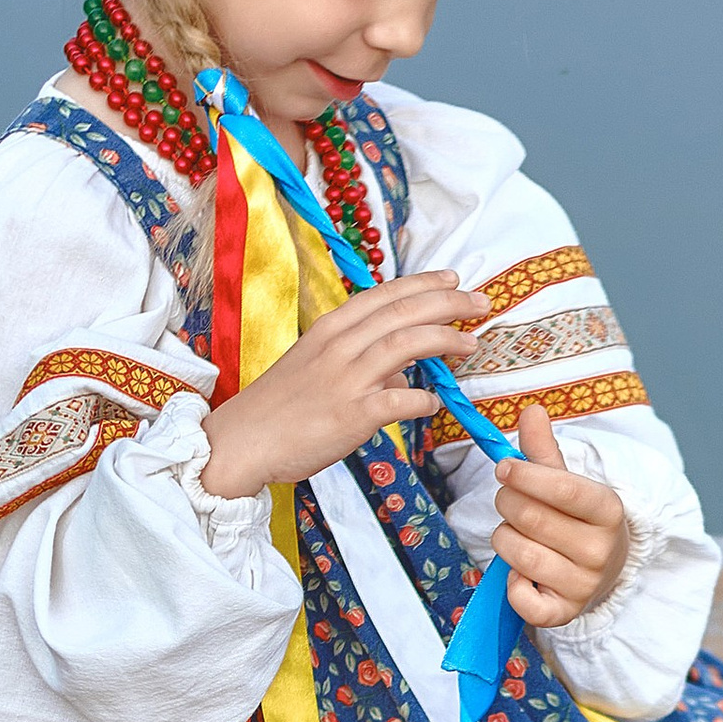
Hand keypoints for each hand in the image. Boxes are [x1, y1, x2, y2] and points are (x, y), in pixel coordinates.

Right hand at [198, 275, 489, 498]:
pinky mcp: (351, 415)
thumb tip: (399, 366)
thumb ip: (357, 358)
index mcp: (330, 329)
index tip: (454, 279)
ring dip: (444, 340)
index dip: (424, 284)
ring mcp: (345, 379)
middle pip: (404, 312)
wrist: (241, 442)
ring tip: (470, 344)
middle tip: (481, 304)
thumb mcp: (313, 366)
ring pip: (406, 344)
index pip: (385, 295)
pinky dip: (423, 399)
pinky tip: (433, 403)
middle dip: (449, 303)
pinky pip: (400, 400)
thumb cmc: (278, 407)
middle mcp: (339, 346)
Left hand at [493, 400, 631, 626]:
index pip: (562, 488)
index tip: (504, 468)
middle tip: (509, 502)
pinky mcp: (564, 613)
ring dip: (503, 539)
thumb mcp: (565, 483)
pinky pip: (521, 599)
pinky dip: (511, 584)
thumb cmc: (575, 519)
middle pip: (530, 517)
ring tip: (515, 535)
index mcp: (608, 509)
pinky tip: (520, 573)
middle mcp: (601, 549)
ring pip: (518, 553)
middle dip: (507, 503)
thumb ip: (543, 450)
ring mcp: (584, 584)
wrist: (602, 571)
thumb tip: (531, 411)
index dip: (525, 475)